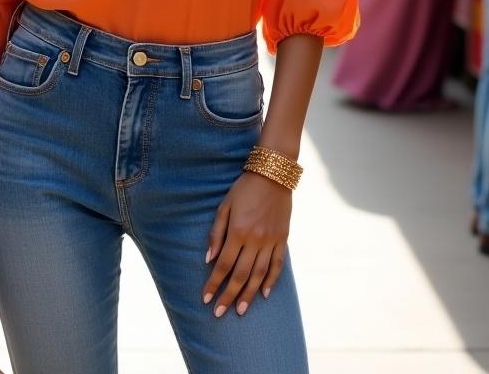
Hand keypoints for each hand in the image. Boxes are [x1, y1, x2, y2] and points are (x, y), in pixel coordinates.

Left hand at [202, 171, 291, 318]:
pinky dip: (270, 281)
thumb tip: (208, 259)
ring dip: (248, 295)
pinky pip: (277, 265)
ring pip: (258, 275)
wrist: (273, 175)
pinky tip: (263, 294)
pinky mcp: (282, 239)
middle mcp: (255, 240)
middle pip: (240, 275)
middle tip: (219, 314)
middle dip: (228, 296)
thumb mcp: (224, 206)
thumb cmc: (244, 189)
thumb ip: (216, 233)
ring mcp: (271, 241)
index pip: (223, 265)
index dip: (214, 283)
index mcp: (238, 231)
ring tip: (240, 310)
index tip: (206, 299)